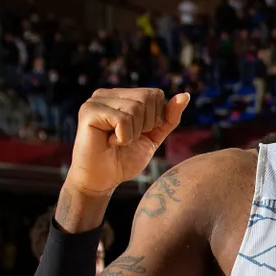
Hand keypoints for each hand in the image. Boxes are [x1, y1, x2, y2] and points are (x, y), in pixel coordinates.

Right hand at [67, 88, 191, 195]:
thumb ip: (168, 117)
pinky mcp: (89, 111)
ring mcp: (96, 101)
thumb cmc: (124, 159)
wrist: (102, 181)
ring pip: (136, 109)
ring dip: (133, 134)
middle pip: (147, 98)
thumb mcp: (154, 136)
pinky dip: (123, 138)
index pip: (155, 94)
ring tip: (117, 141)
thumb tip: (185, 95)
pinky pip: (123, 120)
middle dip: (145, 125)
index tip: (137, 134)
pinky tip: (109, 142)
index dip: (155, 119)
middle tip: (127, 139)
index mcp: (121, 96)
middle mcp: (107, 94)